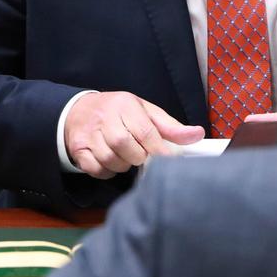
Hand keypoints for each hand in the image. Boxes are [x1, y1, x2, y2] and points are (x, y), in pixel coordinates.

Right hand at [64, 91, 204, 178]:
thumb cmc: (119, 112)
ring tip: (127, 155)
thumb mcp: (146, 111)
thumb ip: (171, 126)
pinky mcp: (78, 150)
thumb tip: (197, 135)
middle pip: (126, 146)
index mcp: (125, 105)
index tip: (167, 159)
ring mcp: (89, 134)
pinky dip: (108, 171)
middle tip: (141, 153)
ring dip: (124, 164)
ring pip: (111, 160)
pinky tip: (112, 161)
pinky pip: (97, 170)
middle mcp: (105, 118)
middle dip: (139, 156)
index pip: (145, 131)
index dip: (159, 149)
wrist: (80, 110)